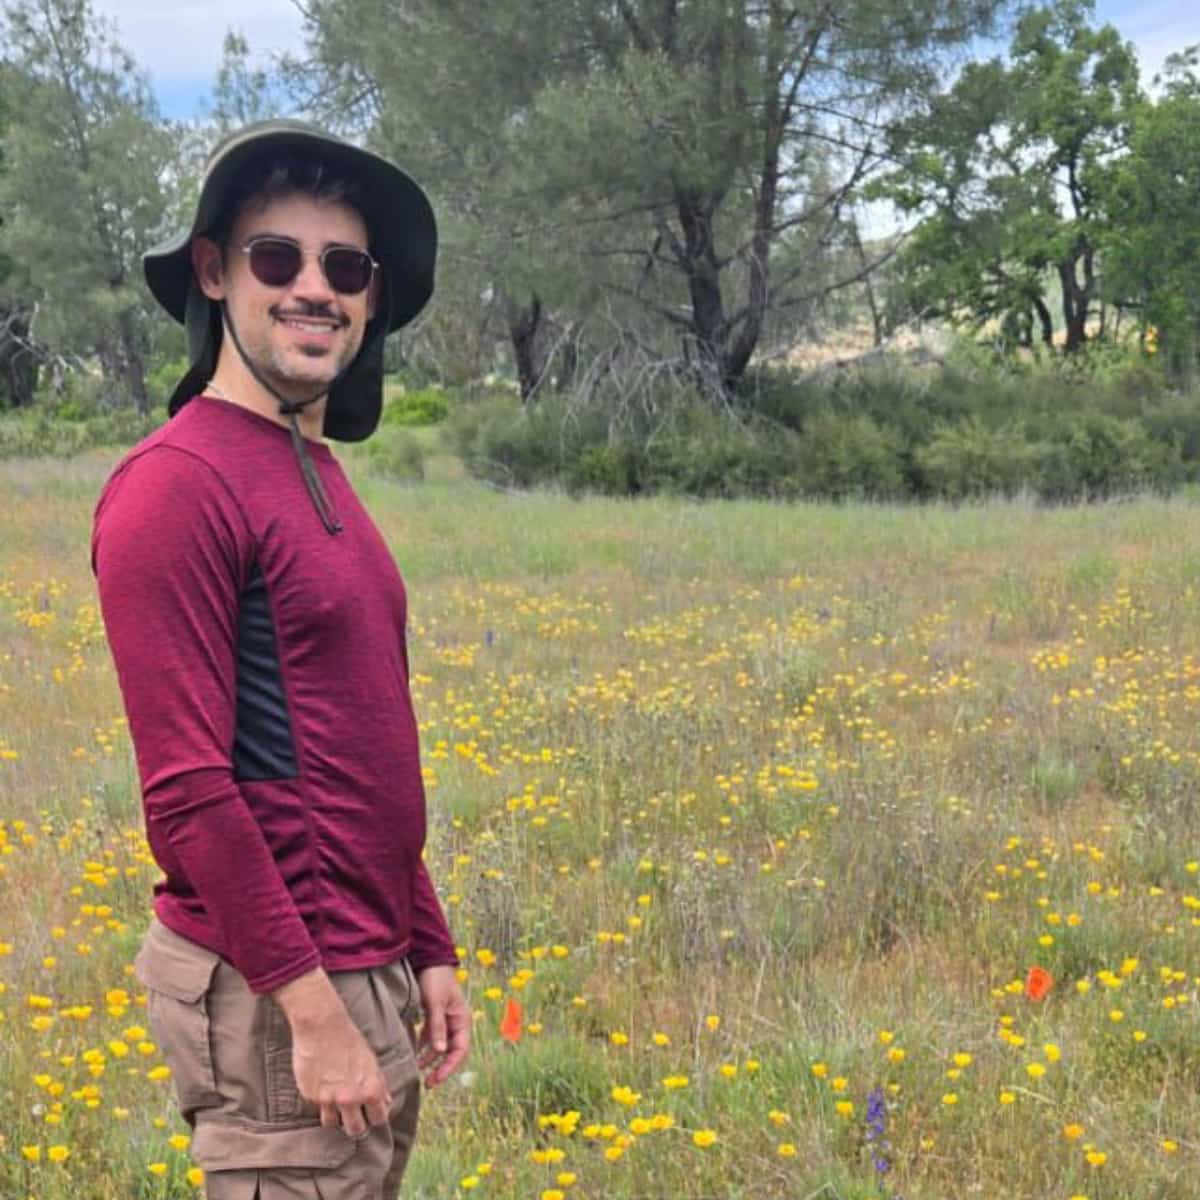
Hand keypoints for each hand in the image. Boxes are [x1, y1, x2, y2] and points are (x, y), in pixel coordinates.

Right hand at [273, 968, 390, 1135]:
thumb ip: (378, 1083)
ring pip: (332, 1124)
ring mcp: (328, 1100)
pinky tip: (321, 1085)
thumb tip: (386, 1101)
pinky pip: (317, 1106)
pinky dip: (320, 1100)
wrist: (322, 1026)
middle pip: (356, 1130)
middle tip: (354, 1118)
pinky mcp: (310, 1096)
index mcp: (370, 1090)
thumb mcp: (370, 1060)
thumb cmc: (350, 1039)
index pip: (378, 1119)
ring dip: (335, 1117)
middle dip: (356, 1125)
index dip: (376, 1117)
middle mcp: (350, 1099)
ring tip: (335, 1105)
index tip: (372, 1115)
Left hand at [414, 964, 469, 1087]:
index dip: (450, 1067)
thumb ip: (437, 1027)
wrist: (430, 958)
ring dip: (429, 1058)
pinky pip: (431, 1036)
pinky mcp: (434, 1016)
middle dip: (440, 1067)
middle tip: (427, 1083)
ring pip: (439, 1045)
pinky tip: (413, 1053)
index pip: (461, 1050)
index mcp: (462, 1019)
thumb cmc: (436, 979)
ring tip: (415, 1069)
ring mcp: (445, 1019)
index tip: (436, 1080)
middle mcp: (456, 1022)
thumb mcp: (435, 1003)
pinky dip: (423, 1046)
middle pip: (451, 1051)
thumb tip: (440, 1051)